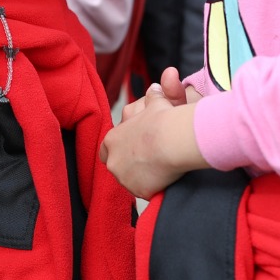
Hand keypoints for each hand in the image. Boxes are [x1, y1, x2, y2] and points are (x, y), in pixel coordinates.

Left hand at [100, 74, 205, 198]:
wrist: (172, 138)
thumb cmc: (162, 118)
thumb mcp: (155, 103)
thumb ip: (152, 97)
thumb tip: (155, 88)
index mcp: (111, 139)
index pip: (107, 148)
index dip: (119, 149)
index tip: (133, 148)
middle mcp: (113, 160)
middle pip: (116, 166)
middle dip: (128, 165)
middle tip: (147, 160)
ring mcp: (124, 178)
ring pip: (130, 180)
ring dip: (140, 176)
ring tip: (158, 168)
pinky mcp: (139, 191)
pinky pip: (145, 191)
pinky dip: (153, 187)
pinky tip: (164, 178)